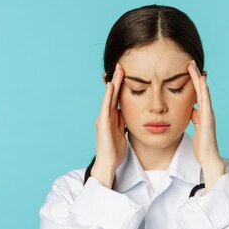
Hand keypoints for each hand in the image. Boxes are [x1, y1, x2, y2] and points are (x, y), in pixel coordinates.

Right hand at [91, 63, 126, 187]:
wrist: (108, 164)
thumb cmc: (115, 151)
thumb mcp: (122, 133)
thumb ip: (123, 122)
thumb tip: (127, 113)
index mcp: (111, 118)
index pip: (116, 98)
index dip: (121, 85)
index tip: (126, 73)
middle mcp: (105, 116)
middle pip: (112, 94)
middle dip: (117, 79)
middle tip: (121, 65)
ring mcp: (103, 119)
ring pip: (109, 97)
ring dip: (113, 83)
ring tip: (118, 70)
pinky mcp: (102, 124)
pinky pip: (106, 107)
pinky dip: (108, 96)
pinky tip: (112, 86)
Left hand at [187, 60, 224, 189]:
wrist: (208, 158)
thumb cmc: (202, 145)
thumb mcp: (195, 128)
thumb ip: (193, 118)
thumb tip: (190, 110)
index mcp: (203, 113)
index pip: (198, 94)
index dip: (193, 82)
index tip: (189, 70)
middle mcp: (207, 111)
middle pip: (201, 89)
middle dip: (196, 75)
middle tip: (190, 62)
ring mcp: (208, 113)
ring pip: (203, 91)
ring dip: (198, 78)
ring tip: (192, 65)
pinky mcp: (208, 117)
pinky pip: (205, 100)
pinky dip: (203, 89)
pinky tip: (200, 80)